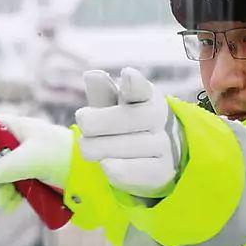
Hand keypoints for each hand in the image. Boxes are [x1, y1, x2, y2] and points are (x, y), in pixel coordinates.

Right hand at [0, 114, 73, 211]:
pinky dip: (9, 199)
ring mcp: (23, 163)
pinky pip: (10, 191)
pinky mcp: (30, 181)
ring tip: (9, 200)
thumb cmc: (63, 156)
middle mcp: (17, 144)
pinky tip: (16, 204)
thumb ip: (4, 168)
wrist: (92, 176)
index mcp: (16, 128)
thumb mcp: (31, 159)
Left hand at [75, 68, 184, 197]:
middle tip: (82, 121)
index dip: (135, 83)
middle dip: (101, 121)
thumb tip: (91, 75)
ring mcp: (163, 145)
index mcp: (147, 95)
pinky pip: (141, 171)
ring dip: (101, 147)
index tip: (127, 75)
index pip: (142, 89)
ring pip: (132, 146)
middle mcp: (159, 118)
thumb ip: (102, 93)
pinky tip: (106, 165)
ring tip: (86, 146)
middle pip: (132, 118)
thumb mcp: (110, 105)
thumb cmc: (122, 123)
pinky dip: (122, 169)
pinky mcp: (161, 170)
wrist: (150, 155)